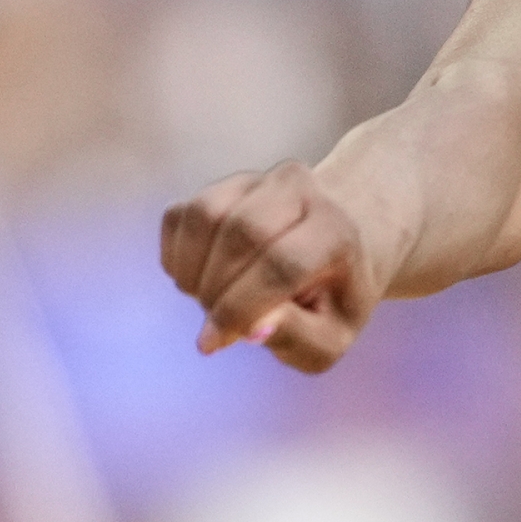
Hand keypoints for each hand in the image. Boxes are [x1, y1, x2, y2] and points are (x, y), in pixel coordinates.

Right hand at [160, 159, 395, 373]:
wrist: (341, 245)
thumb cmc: (332, 300)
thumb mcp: (329, 337)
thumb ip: (295, 337)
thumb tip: (250, 328)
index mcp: (338, 231)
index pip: (282, 264)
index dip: (239, 307)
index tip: (214, 342)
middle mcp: (302, 190)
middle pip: (241, 235)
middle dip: (215, 290)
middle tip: (216, 321)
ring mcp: (260, 179)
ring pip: (204, 218)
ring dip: (193, 271)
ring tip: (210, 299)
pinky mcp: (224, 184)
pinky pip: (181, 216)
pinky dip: (179, 256)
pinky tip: (202, 278)